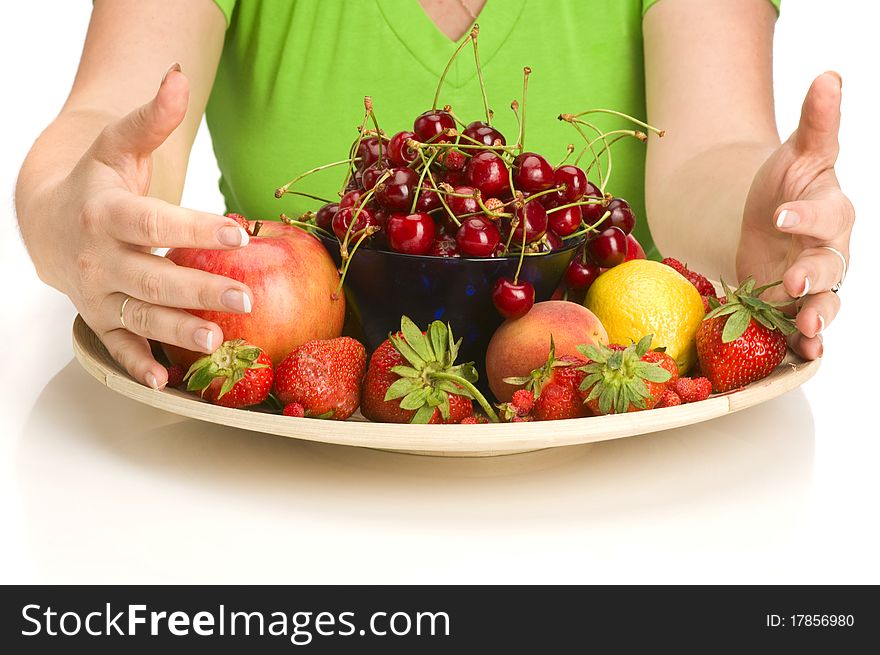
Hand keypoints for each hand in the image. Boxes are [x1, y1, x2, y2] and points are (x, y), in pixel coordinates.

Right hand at [33, 67, 252, 387]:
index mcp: (106, 212)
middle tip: (245, 297)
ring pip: (138, 316)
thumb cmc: (98, 183)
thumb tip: (176, 78)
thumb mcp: (118, 148)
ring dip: (175, 332)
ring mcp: (96, 292)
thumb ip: (148, 120)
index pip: (153, 221)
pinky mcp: (99, 317)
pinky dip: (138, 364)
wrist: (47, 219)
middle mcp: (98, 257)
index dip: (194, 226)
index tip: (238, 231)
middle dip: (198, 288)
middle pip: (151, 276)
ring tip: (215, 341)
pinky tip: (166, 381)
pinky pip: (118, 344)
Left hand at [737, 72, 853, 359]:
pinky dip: (805, 341)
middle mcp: (830, 251)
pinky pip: (806, 327)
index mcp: (831, 211)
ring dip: (819, 317)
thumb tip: (829, 75)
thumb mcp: (796, 154)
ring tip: (808, 330)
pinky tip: (800, 353)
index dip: (805, 216)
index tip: (780, 214)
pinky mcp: (795, 307)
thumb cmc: (786, 185)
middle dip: (813, 276)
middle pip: (831, 267)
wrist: (766, 220)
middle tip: (792, 282)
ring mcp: (816, 284)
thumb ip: (817, 122)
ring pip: (826, 303)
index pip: (824, 214)